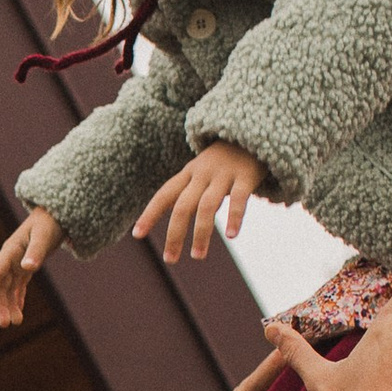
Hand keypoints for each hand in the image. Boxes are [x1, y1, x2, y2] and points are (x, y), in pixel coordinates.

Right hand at [0, 207, 61, 326]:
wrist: (56, 214)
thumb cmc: (49, 222)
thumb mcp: (44, 235)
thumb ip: (36, 251)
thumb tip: (27, 267)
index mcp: (9, 251)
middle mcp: (9, 260)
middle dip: (0, 305)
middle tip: (5, 324)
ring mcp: (16, 264)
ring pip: (8, 289)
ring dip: (9, 306)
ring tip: (16, 323)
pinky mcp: (25, 268)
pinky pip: (18, 287)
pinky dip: (17, 300)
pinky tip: (19, 313)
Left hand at [135, 142, 262, 262]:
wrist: (254, 131)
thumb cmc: (226, 159)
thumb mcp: (202, 171)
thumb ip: (189, 192)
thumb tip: (174, 221)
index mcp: (189, 173)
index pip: (164, 194)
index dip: (149, 214)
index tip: (136, 235)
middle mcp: (202, 173)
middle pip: (182, 206)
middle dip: (174, 234)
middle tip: (170, 259)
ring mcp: (224, 174)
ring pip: (207, 206)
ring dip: (201, 233)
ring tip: (197, 256)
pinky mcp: (246, 175)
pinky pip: (238, 199)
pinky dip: (234, 217)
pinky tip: (232, 236)